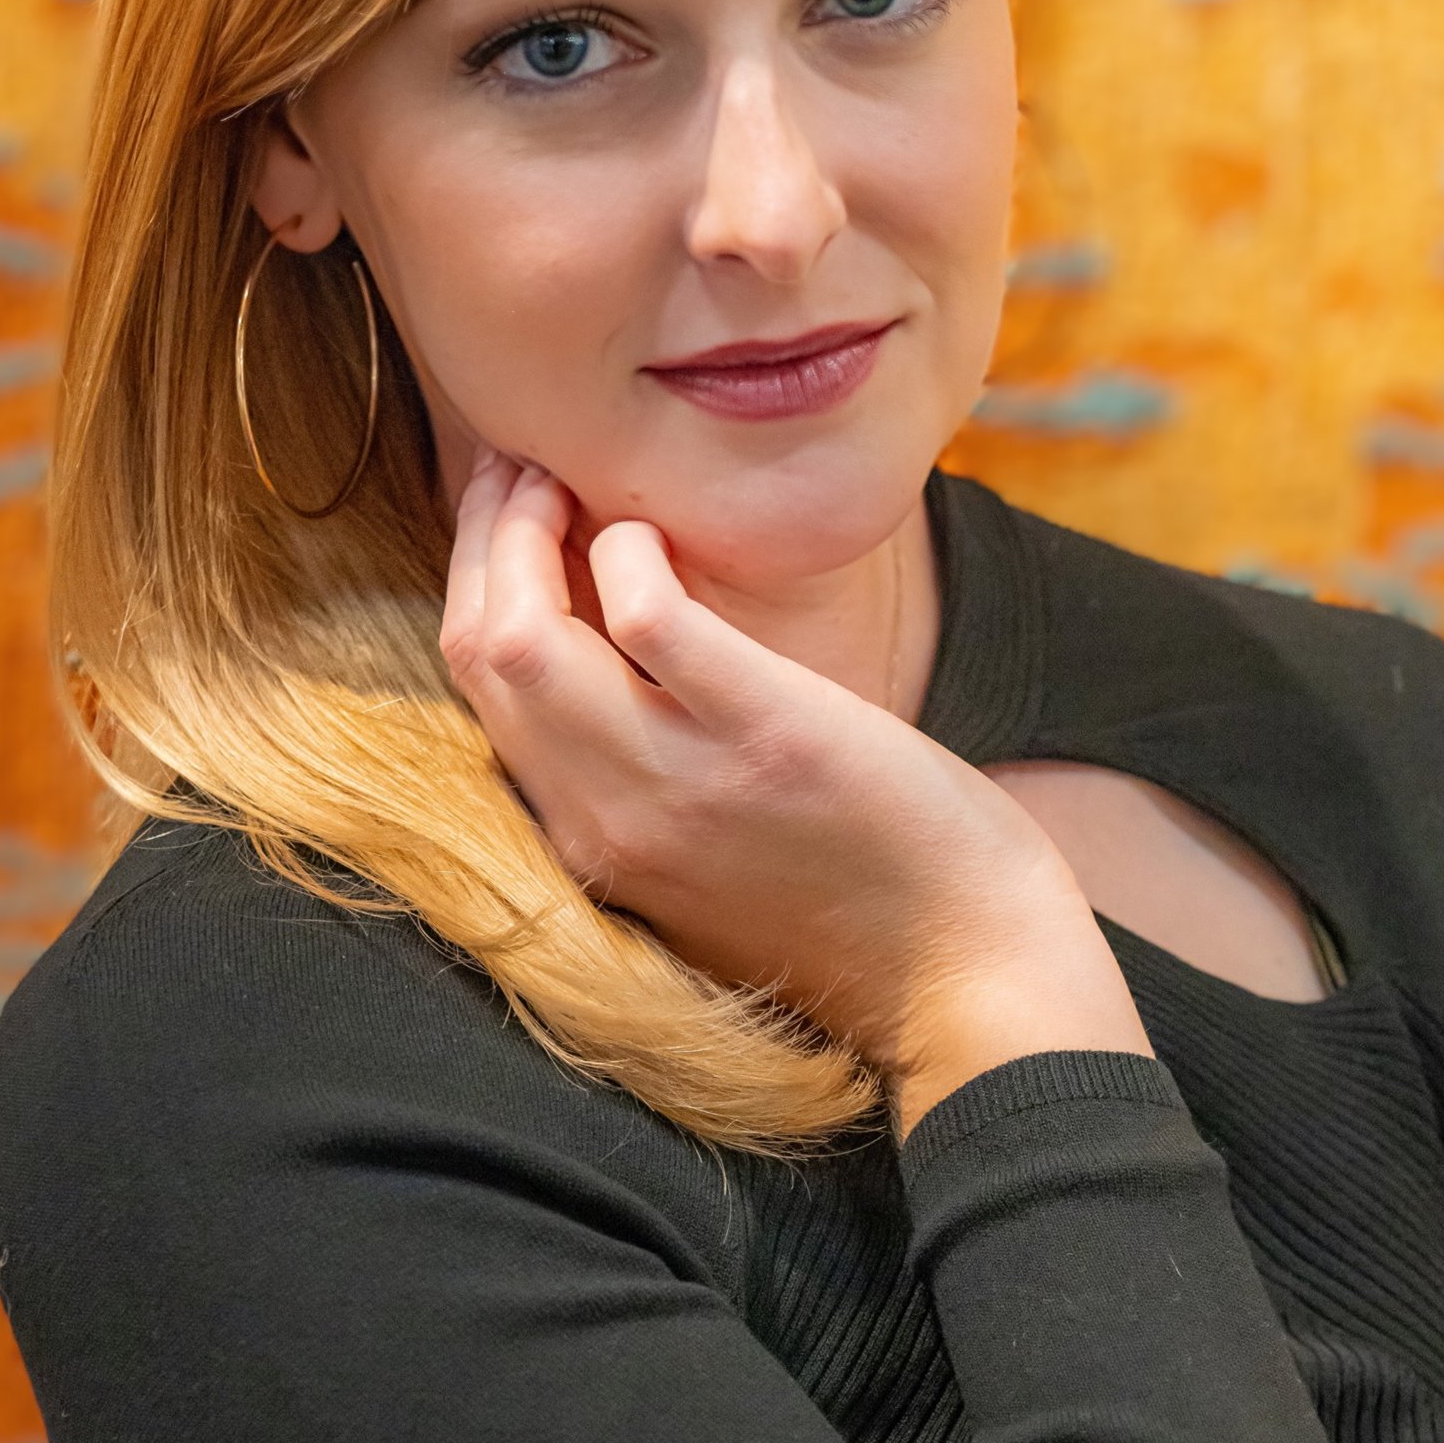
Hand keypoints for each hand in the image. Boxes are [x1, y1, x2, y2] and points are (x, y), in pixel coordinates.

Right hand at [439, 456, 1148, 1128]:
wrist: (969, 975)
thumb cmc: (861, 902)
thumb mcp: (712, 854)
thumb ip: (646, 775)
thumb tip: (614, 654)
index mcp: (588, 844)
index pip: (475, 695)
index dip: (474, 586)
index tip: (504, 518)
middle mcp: (606, 822)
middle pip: (479, 652)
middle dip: (482, 539)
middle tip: (520, 467)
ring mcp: (679, 782)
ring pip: (523, 634)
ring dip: (527, 528)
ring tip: (565, 478)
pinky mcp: (767, 735)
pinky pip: (649, 619)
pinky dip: (630, 550)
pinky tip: (651, 530)